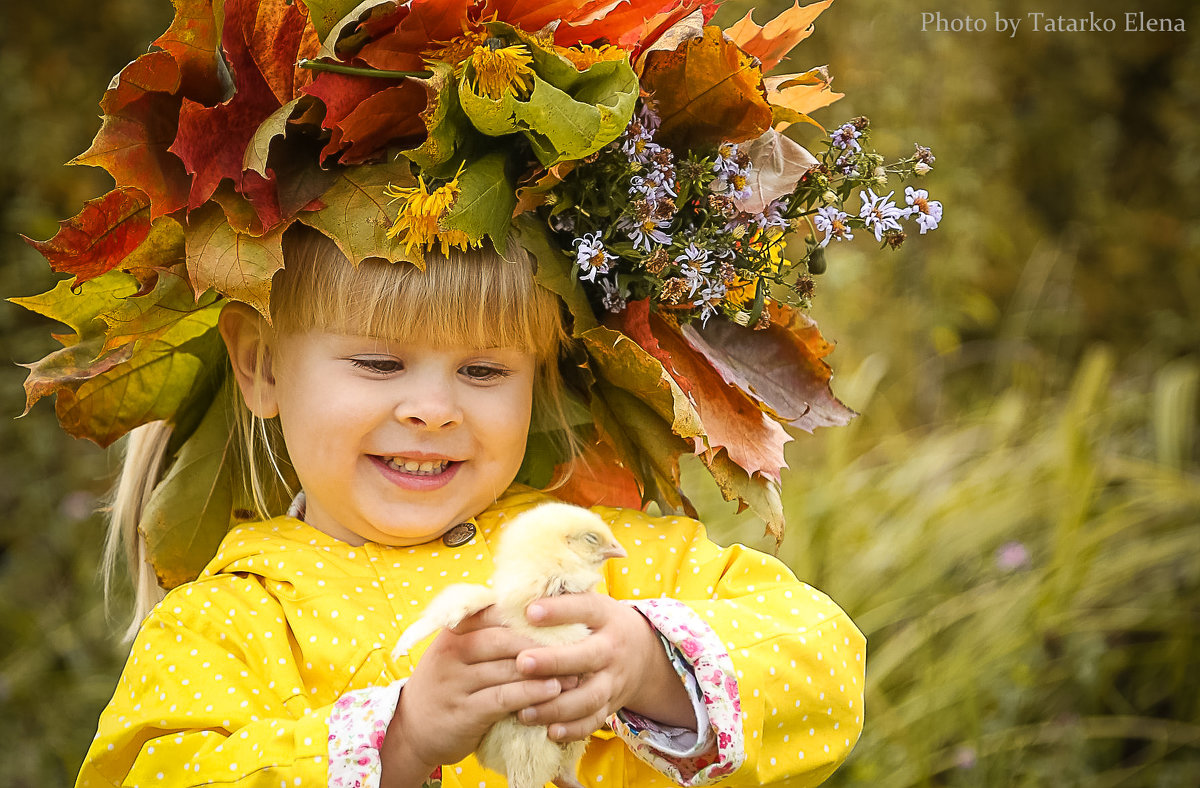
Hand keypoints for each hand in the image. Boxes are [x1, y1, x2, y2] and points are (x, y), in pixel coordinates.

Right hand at [381, 607, 564, 782]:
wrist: (412, 728)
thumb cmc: (448, 683)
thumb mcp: (458, 650)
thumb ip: (487, 631)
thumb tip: (536, 610)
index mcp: (455, 629)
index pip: (497, 612)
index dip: (531, 614)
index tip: (564, 617)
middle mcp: (452, 651)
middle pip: (505, 638)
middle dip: (543, 642)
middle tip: (576, 646)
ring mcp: (456, 681)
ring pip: (508, 668)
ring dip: (545, 670)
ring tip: (574, 672)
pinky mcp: (464, 711)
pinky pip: (504, 698)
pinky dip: (531, 694)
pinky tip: (552, 692)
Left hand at [513, 593, 696, 741]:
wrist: (645, 654)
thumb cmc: (601, 623)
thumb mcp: (592, 603)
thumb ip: (562, 598)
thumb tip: (514, 590)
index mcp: (605, 616)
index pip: (584, 609)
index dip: (559, 611)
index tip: (529, 612)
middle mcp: (612, 648)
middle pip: (586, 657)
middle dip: (553, 662)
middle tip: (521, 662)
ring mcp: (614, 680)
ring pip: (588, 697)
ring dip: (556, 706)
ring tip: (524, 709)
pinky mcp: (612, 704)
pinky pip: (594, 721)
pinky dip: (573, 730)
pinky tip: (549, 732)